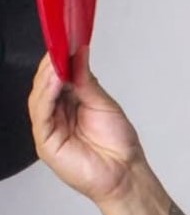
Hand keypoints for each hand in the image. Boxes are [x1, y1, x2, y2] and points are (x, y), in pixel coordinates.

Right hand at [28, 48, 145, 205]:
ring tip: (58, 62)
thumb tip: (79, 55)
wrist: (125, 173)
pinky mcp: (45, 142)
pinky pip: (41, 115)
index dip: (58, 60)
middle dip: (51, 66)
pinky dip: (47, 96)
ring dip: (47, 78)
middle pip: (45, 86)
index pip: (57, 79)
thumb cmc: (118, 144)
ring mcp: (49, 129)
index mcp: (70, 105)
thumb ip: (87, 81)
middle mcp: (57, 115)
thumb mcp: (103, 104)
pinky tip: (56, 82)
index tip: (65, 41)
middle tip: (60, 47)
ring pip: (39, 98)